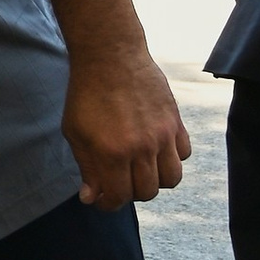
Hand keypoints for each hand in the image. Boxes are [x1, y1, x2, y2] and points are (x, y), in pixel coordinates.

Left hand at [62, 42, 191, 208]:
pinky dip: (172, 158)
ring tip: (140, 169)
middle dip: (131, 192)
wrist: (110, 55)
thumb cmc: (86, 94)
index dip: (109, 203)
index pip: (119, 197)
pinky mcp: (175, 121)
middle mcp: (141, 147)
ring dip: (156, 180)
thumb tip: (92, 197)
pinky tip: (155, 149)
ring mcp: (162, 135)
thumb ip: (86, 168)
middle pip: (148, 192)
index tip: (103, 198)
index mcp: (112, 152)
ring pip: (172, 178)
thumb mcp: (75, 132)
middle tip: (119, 180)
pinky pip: (184, 153)